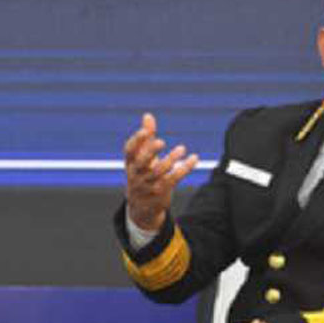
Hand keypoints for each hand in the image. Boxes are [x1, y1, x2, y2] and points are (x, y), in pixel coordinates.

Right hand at [124, 113, 197, 229]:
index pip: (129, 151)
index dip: (136, 141)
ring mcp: (149, 184)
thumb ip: (146, 137)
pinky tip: (194, 158)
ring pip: (159, 171)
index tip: (145, 131)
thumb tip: (148, 115)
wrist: (142, 206)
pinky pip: (174, 178)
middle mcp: (137, 173)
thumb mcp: (142, 157)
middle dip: (151, 151)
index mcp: (131, 162)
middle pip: (142, 162)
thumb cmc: (143, 174)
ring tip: (182, 149)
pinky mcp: (162, 191)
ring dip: (171, 159)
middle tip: (161, 142)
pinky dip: (185, 168)